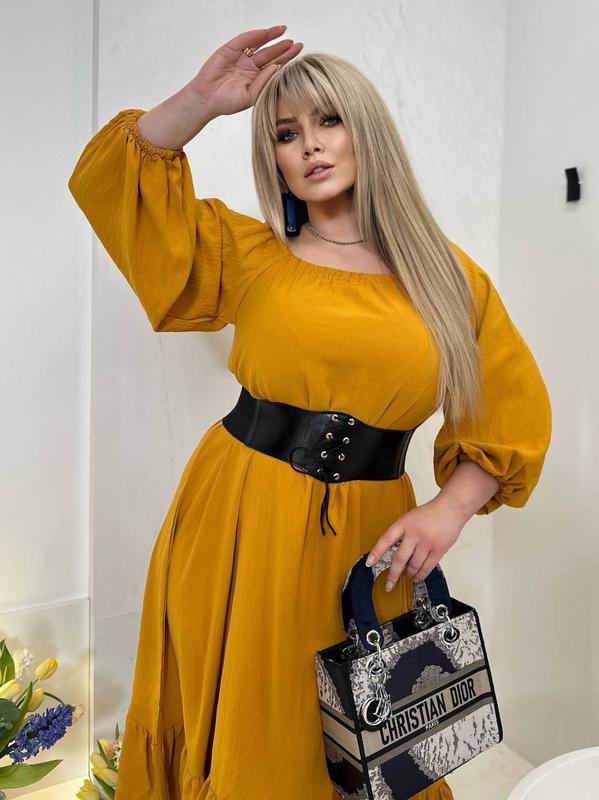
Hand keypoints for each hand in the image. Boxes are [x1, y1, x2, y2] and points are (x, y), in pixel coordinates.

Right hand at [186, 25, 303, 116]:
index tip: (298, 50)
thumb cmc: (227, 103)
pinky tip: (264, 32)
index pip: (275, 65)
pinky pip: (243, 40)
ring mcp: (239, 57)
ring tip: (283, 30)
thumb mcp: (250, 96)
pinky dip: (253, 36)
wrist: (206, 100)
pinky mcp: (229, 50)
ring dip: (270, 36)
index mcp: (256, 78)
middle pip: (270, 53)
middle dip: (282, 47)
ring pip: (258, 44)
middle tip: (295, 42)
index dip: (286, 57)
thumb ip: (264, 82)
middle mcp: (249, 66)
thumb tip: (277, 66)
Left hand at [365, 495, 467, 589]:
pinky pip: (427, 567)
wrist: (450, 508)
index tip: (369, 563)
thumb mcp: (409, 518)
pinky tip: (417, 577)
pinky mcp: (438, 549)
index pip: (385, 539)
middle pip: (399, 558)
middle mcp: (414, 533)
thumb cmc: (429, 513)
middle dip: (393, 575)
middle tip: (389, 584)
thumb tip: (391, 552)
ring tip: (407, 576)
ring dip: (409, 574)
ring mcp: (426, 542)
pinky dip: (421, 575)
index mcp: (403, 523)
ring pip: (413, 565)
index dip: (376, 552)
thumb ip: (401, 533)